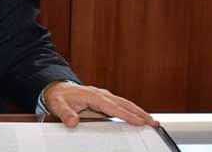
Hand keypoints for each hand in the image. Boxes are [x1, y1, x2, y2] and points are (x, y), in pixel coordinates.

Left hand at [42, 81, 158, 127]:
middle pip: (124, 104)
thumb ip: (65, 114)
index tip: (139, 121)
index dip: (126, 114)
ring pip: (125, 103)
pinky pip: (121, 105)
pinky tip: (139, 117)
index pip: (112, 107)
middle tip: (153, 123)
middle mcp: (101, 94)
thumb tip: (73, 122)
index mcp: (92, 96)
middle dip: (139, 113)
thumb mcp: (57, 105)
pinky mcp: (105, 100)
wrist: (57, 88)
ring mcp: (104, 96)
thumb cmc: (59, 97)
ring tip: (152, 121)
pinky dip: (132, 110)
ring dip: (139, 112)